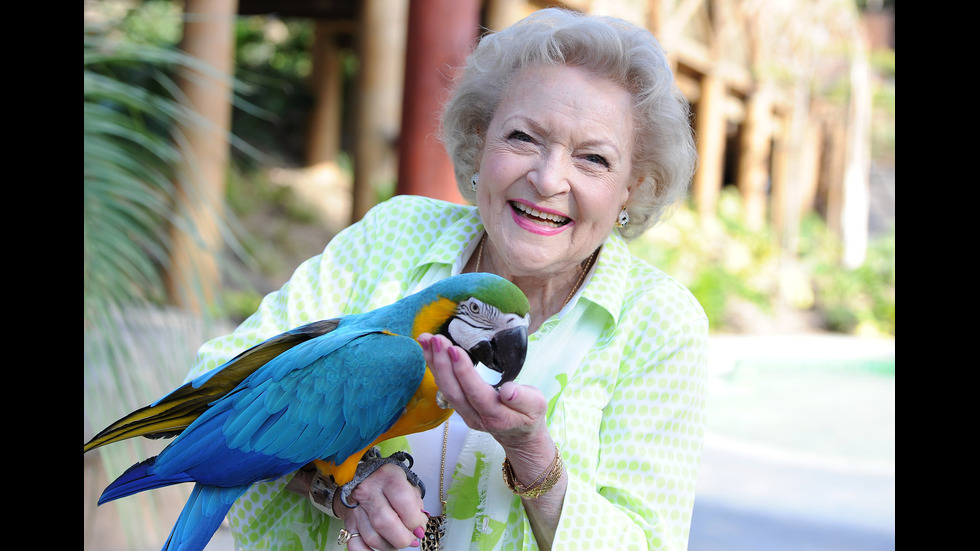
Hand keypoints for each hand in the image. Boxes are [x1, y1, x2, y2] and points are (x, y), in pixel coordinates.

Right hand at [335, 463, 427, 549]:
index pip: (404, 501)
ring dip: (390, 546)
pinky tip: (381, 549)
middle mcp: (369, 490)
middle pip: (386, 523)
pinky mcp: (349, 521)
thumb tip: (419, 528)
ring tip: (397, 540)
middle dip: (403, 538)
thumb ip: (416, 504)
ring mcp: (356, 507)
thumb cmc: (387, 482)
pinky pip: (355, 544)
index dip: (415, 520)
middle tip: (411, 539)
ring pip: (372, 537)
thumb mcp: (405, 482)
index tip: (419, 527)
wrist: (359, 478)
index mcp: (388, 477)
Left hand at [418, 333, 548, 450]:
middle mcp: (475, 416)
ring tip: (425, 339)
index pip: (476, 393)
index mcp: (497, 416)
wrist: (518, 435)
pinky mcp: (458, 405)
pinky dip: (434, 367)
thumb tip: (508, 390)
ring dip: (433, 363)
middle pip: (454, 391)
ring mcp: (464, 412)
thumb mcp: (536, 406)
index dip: (463, 372)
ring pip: (444, 388)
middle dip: (442, 363)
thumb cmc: (528, 415)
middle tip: (435, 339)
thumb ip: (523, 399)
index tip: (454, 349)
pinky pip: (444, 386)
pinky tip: (428, 350)